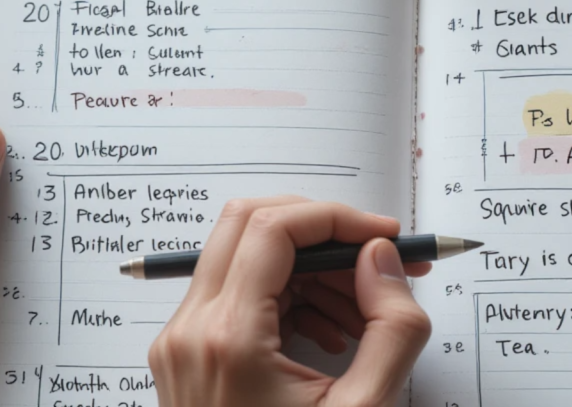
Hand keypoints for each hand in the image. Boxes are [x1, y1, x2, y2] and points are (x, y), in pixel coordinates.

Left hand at [149, 197, 432, 406]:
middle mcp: (190, 330)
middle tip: (378, 259)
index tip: (386, 237)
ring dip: (310, 268)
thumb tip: (382, 259)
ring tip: (364, 314)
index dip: (339, 217)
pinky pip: (238, 294)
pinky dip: (289, 296)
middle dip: (323, 231)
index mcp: (228, 339)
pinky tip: (332, 334)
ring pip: (244, 256)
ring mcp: (180, 342)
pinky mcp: (186, 354)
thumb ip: (390, 329)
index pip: (275, 228)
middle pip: (249, 223)